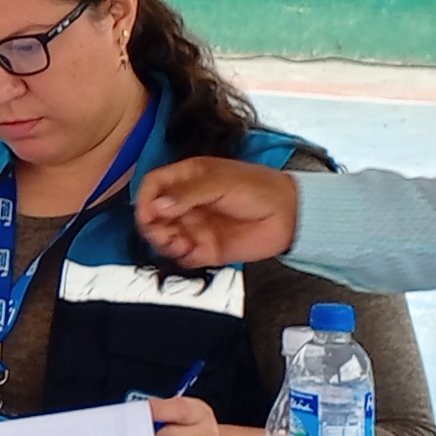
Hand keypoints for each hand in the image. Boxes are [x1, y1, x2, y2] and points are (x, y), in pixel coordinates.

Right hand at [137, 155, 298, 267]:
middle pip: (153, 215)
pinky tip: (189, 251)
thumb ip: (188, 193)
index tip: (149, 214)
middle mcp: (187, 203)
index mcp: (188, 178)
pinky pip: (182, 257)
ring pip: (163, 237)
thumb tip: (156, 205)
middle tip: (164, 233)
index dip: (145, 199)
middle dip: (152, 226)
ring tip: (179, 243)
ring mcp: (195, 226)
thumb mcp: (221, 183)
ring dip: (164, 243)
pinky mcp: (205, 249)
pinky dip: (179, 257)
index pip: (153, 186)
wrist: (290, 216)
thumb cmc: (260, 189)